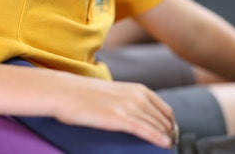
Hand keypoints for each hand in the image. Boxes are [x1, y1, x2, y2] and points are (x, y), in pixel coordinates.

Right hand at [53, 77, 176, 148]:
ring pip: (156, 126)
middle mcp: (136, 96)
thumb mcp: (113, 91)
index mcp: (136, 88)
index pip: (164, 109)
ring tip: (168, 145)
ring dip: (165, 137)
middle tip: (170, 142)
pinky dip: (157, 138)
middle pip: (162, 119)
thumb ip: (128, 99)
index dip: (170, 123)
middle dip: (169, 132)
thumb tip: (135, 113)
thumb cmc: (82, 92)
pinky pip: (145, 130)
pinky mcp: (119, 118)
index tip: (170, 132)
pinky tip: (163, 144)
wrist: (64, 91)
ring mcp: (128, 107)